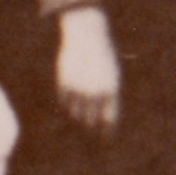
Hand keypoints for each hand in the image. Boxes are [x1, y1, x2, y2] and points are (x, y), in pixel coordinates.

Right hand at [56, 7, 121, 134]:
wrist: (88, 34)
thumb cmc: (103, 56)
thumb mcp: (111, 76)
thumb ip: (107, 97)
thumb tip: (101, 120)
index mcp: (111, 91)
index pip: (109, 119)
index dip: (107, 132)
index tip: (105, 140)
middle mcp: (95, 92)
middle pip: (91, 120)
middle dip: (91, 126)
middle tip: (90, 128)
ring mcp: (79, 88)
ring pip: (76, 112)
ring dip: (78, 114)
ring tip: (80, 110)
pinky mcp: (64, 83)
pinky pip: (65, 101)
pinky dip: (67, 102)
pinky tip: (71, 97)